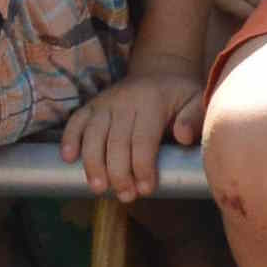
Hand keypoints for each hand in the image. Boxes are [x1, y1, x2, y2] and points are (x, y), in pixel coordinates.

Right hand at [64, 70, 200, 202]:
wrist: (158, 70)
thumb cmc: (179, 95)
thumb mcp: (197, 100)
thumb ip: (194, 118)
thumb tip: (183, 136)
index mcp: (151, 101)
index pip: (143, 139)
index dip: (142, 166)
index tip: (146, 189)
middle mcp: (125, 100)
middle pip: (116, 141)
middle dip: (119, 172)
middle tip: (125, 196)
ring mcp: (105, 102)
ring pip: (93, 134)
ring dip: (93, 163)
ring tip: (99, 187)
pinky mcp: (92, 105)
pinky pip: (76, 121)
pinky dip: (69, 139)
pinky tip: (68, 159)